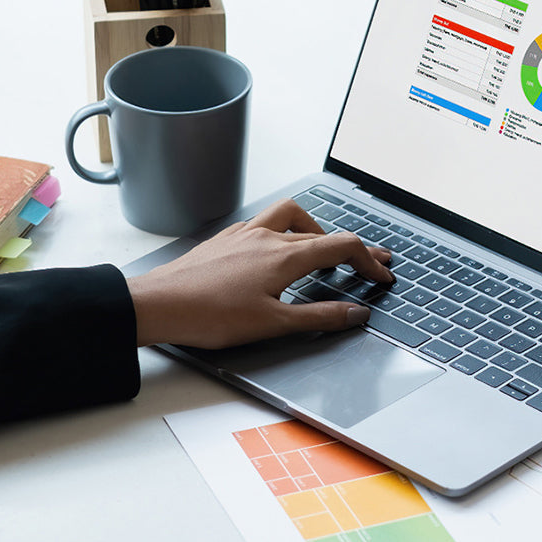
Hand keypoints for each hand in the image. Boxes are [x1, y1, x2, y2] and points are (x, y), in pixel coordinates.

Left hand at [126, 198, 393, 347]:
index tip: (382, 275)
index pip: (342, 247)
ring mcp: (244, 234)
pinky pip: (264, 224)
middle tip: (370, 260)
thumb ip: (319, 317)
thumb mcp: (273, 324)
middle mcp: (267, 237)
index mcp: (285, 255)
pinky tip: (276, 249)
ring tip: (324, 247)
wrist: (159, 305)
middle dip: (351, 246)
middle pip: (322, 231)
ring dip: (315, 229)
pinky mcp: (225, 240)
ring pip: (291, 218)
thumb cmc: (209, 315)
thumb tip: (355, 313)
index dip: (369, 260)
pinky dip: (283, 231)